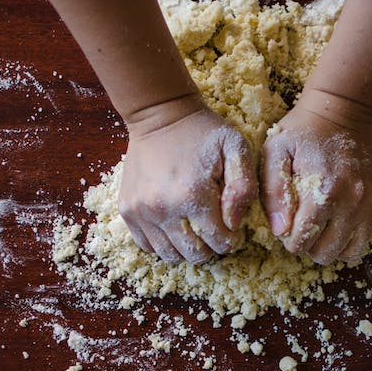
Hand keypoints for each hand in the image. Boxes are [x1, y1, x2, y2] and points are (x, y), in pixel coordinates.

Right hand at [119, 107, 256, 264]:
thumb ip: (244, 188)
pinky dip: (164, 244)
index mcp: (193, 195)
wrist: (160, 115)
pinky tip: (175, 227)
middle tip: (214, 230)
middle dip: (210, 248)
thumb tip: (233, 224)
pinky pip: (147, 245)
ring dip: (187, 249)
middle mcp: (163, 208)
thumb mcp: (236, 148)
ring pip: (169, 255)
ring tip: (195, 230)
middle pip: (194, 254)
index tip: (232, 227)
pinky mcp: (127, 210)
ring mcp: (141, 211)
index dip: (231, 239)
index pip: (219, 242)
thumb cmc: (203, 132)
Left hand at [261, 93, 371, 264]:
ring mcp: (369, 204)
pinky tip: (335, 223)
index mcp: (324, 193)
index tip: (286, 223)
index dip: (288, 238)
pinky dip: (348, 240)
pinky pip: (365, 239)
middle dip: (308, 245)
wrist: (343, 109)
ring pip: (349, 253)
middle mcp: (351, 203)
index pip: (301, 242)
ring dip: (330, 246)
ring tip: (319, 227)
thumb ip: (273, 193)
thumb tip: (280, 230)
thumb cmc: (303, 130)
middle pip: (325, 253)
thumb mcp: (276, 152)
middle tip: (301, 225)